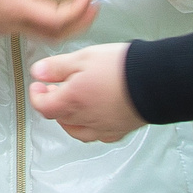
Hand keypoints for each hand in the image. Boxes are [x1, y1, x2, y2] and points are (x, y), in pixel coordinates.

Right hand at [0, 0, 99, 39]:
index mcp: (12, 10)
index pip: (57, 20)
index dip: (79, 8)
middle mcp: (13, 22)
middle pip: (58, 33)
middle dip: (82, 20)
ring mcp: (7, 25)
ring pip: (47, 32)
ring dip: (68, 20)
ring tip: (82, 0)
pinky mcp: (0, 22)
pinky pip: (35, 25)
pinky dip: (51, 17)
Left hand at [27, 43, 144, 142]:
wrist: (156, 82)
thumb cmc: (121, 68)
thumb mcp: (83, 57)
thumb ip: (57, 67)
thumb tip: (37, 73)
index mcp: (72, 101)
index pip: (43, 106)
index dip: (37, 96)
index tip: (38, 85)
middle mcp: (85, 119)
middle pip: (59, 118)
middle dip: (53, 103)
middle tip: (55, 88)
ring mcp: (102, 128)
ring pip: (77, 130)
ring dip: (69, 118)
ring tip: (72, 104)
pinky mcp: (119, 130)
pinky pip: (98, 135)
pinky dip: (91, 128)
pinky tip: (94, 117)